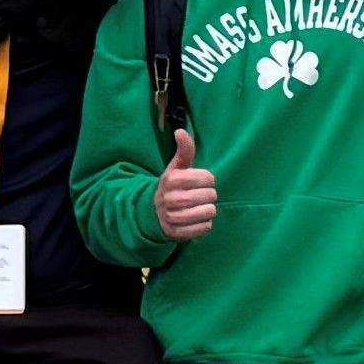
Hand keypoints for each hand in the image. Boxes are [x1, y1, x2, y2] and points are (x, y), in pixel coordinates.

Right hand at [154, 129, 219, 244]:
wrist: (154, 212)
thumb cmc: (173, 186)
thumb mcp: (176, 167)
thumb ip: (184, 150)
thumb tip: (180, 131)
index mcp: (172, 179)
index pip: (208, 178)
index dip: (208, 180)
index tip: (200, 182)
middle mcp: (170, 198)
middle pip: (210, 196)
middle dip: (209, 195)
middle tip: (200, 196)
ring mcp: (172, 217)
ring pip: (209, 212)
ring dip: (208, 210)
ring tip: (200, 207)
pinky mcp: (177, 233)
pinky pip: (205, 228)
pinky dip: (205, 224)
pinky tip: (196, 219)